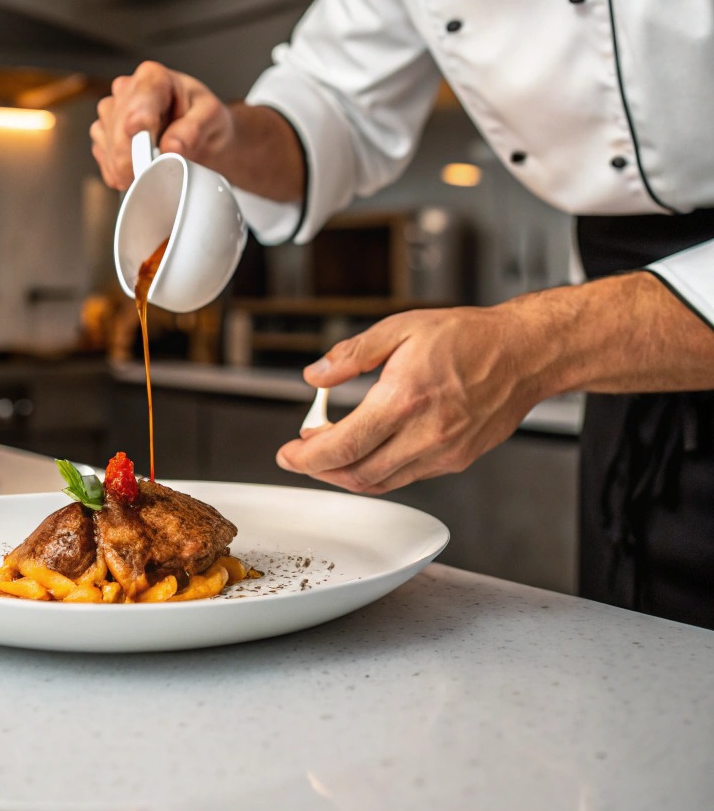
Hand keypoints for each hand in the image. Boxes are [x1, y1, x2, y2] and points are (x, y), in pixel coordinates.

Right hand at [91, 61, 232, 190]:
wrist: (202, 138)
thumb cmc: (205, 120)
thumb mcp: (212, 119)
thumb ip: (193, 130)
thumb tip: (171, 148)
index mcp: (154, 78)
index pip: (139, 100)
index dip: (139, 125)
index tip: (145, 149)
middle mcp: (127, 89)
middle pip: (118, 125)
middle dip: (131, 157)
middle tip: (150, 178)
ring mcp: (112, 111)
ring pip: (106, 141)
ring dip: (124, 166)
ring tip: (150, 174)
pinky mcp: (104, 134)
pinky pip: (101, 155)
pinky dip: (117, 171)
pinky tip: (137, 173)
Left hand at [276, 303, 545, 493]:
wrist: (522, 354)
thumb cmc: (467, 337)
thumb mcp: (399, 328)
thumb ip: (352, 355)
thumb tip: (315, 376)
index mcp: (404, 399)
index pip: (343, 445)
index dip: (307, 457)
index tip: (288, 454)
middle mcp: (425, 434)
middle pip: (357, 473)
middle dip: (320, 470)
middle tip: (301, 455)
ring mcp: (443, 452)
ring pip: (381, 482)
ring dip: (347, 474)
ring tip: (329, 452)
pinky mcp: (457, 460)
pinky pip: (406, 477)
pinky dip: (378, 471)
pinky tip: (368, 450)